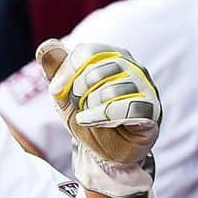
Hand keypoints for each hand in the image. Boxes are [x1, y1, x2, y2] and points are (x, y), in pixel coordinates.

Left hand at [37, 39, 161, 197]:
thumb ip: (54, 69)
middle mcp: (132, 67)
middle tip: (79, 105)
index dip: (66, 72)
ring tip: (88, 115)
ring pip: (110, 90)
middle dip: (77, 93)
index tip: (55, 90)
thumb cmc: (86, 116)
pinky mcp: (151, 110)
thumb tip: (46, 46)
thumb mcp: (63, 94)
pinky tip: (90, 121)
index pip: (87, 52)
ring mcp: (144, 87)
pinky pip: (125, 108)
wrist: (101, 151)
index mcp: (111, 56)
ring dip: (89, 107)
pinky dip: (100, 116)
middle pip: (97, 71)